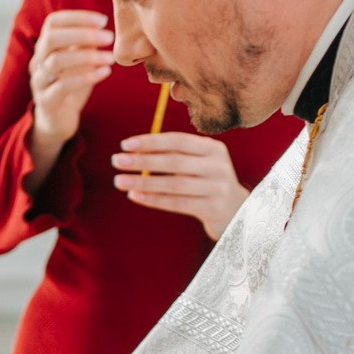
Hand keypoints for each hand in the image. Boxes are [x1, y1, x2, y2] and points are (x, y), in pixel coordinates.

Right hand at [26, 10, 114, 181]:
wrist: (56, 121)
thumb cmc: (70, 85)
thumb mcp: (79, 61)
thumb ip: (85, 44)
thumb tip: (103, 26)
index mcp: (45, 47)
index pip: (53, 22)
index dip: (77, 17)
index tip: (102, 20)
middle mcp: (38, 61)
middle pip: (51, 38)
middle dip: (81, 34)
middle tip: (108, 37)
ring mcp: (40, 81)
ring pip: (56, 62)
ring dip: (86, 56)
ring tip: (110, 57)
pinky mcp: (46, 101)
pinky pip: (63, 86)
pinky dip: (86, 77)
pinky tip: (105, 73)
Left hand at [111, 132, 248, 238]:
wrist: (237, 212)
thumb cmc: (206, 183)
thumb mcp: (197, 164)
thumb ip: (173, 155)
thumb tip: (134, 152)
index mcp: (213, 149)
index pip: (178, 140)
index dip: (151, 141)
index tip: (125, 144)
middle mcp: (218, 166)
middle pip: (174, 161)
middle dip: (142, 160)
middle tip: (116, 160)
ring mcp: (217, 188)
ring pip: (174, 184)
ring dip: (144, 181)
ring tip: (120, 181)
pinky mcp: (213, 208)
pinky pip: (177, 203)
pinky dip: (154, 199)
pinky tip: (135, 196)